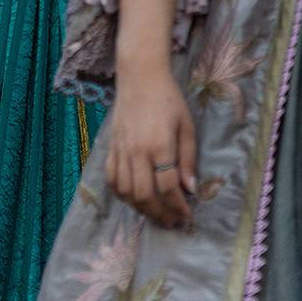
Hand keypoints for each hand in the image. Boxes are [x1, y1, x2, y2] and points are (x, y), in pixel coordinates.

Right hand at [106, 62, 196, 228]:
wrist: (140, 78)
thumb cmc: (169, 100)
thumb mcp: (187, 126)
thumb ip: (188, 159)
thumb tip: (190, 188)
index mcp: (159, 144)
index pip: (168, 186)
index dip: (178, 206)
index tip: (187, 215)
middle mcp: (137, 151)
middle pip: (145, 195)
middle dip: (160, 214)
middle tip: (172, 222)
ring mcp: (120, 151)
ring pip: (126, 192)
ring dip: (141, 209)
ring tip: (156, 214)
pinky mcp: (111, 148)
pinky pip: (112, 180)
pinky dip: (122, 195)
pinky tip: (135, 199)